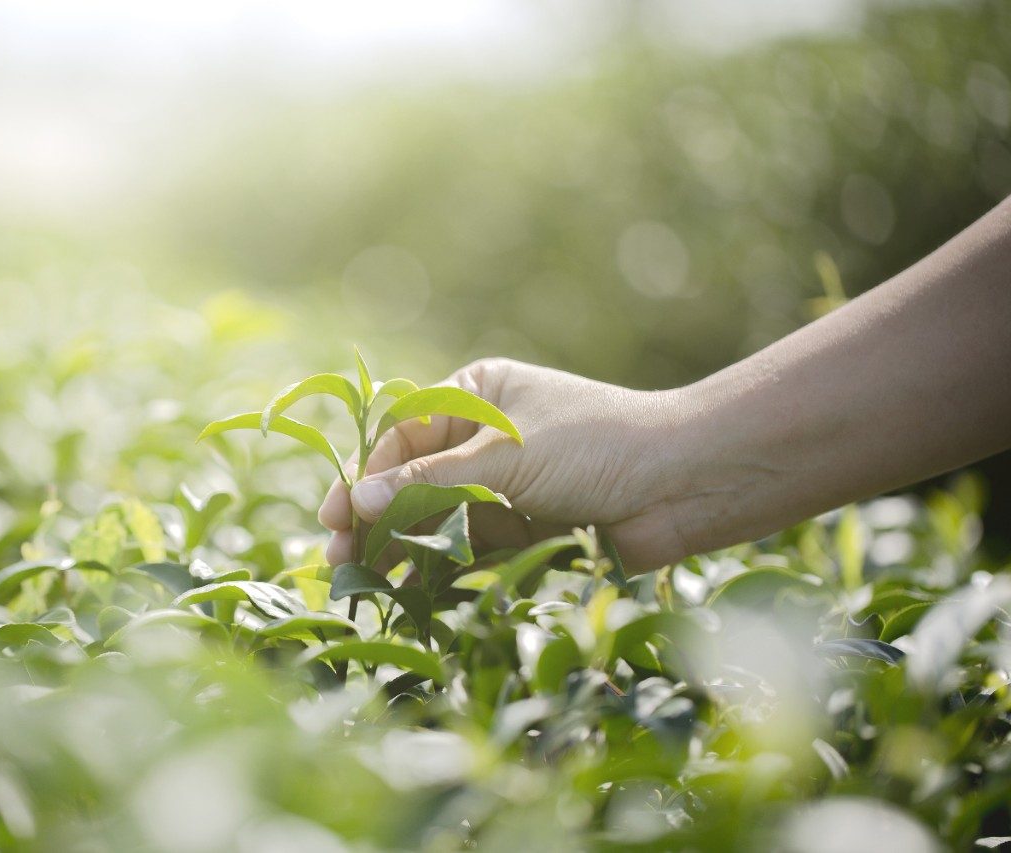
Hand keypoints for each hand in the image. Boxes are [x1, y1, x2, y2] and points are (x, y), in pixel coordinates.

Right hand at [318, 357, 693, 572]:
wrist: (684, 484)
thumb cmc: (595, 445)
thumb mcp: (505, 455)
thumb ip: (429, 482)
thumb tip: (354, 504)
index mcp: (475, 395)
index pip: (402, 435)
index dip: (364, 476)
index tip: (335, 514)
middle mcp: (482, 438)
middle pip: (410, 479)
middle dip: (373, 517)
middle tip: (337, 555)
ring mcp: (501, 485)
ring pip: (434, 518)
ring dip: (398, 546)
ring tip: (359, 579)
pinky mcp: (520, 530)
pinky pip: (465, 549)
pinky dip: (435, 568)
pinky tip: (403, 590)